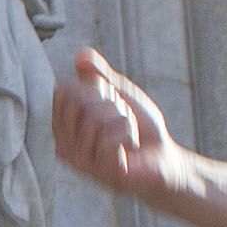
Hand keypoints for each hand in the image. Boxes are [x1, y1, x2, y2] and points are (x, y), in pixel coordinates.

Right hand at [51, 48, 200, 206]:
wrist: (164, 159)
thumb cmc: (141, 128)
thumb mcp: (121, 94)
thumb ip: (100, 75)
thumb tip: (81, 55)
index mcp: (64, 126)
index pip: (63, 92)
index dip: (92, 89)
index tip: (109, 101)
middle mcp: (63, 144)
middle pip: (77, 104)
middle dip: (108, 103)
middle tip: (121, 118)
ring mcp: (78, 161)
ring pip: (94, 121)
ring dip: (121, 121)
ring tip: (128, 135)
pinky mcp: (96, 172)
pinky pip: (107, 139)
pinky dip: (127, 136)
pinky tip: (130, 147)